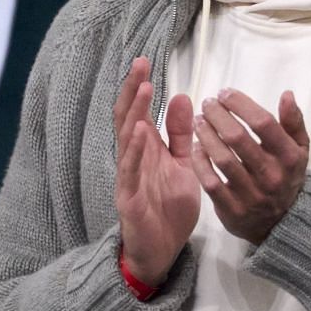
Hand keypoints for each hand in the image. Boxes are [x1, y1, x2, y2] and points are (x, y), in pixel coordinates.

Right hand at [114, 57, 199, 287]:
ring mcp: (129, 176)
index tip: (146, 60)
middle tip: (140, 63)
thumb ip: (182, 134)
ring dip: (135, 113)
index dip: (140, 86)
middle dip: (133, 90)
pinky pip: (129, 170)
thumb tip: (184, 97)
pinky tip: (140, 132)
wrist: (161, 250)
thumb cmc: (169, 207)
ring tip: (144, 88)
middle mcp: (134, 158)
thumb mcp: (182, 165)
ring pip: (126, 139)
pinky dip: (134, 150)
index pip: (140, 111)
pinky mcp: (128, 197)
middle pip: (128, 117)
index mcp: (147, 149)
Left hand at [191, 87, 309, 244]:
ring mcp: (251, 194)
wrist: (280, 223)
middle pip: (238, 138)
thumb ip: (294, 122)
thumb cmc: (286, 176)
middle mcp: (271, 176)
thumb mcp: (299, 149)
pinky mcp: (232, 209)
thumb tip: (287, 94)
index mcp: (289, 157)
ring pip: (223, 158)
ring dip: (206, 135)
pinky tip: (195, 146)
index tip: (225, 93)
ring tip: (198, 121)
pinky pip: (211, 182)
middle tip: (207, 104)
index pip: (263, 123)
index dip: (240, 104)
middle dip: (218, 115)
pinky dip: (200, 162)